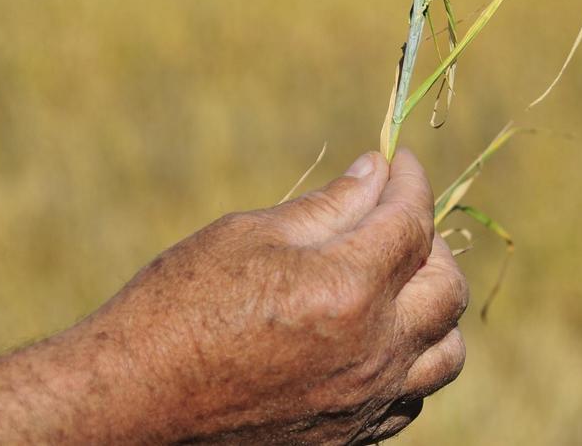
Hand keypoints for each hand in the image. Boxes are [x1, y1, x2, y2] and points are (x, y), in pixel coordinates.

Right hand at [79, 148, 468, 443]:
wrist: (134, 402)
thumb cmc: (178, 307)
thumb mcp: (249, 236)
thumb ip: (328, 206)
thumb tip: (377, 172)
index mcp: (348, 290)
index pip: (412, 222)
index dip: (411, 182)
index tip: (401, 163)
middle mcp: (372, 352)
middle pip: (447, 287)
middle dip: (431, 241)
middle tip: (395, 220)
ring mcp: (366, 400)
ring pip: (446, 350)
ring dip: (434, 308)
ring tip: (397, 284)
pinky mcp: (351, 435)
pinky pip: (413, 396)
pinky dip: (411, 360)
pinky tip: (377, 338)